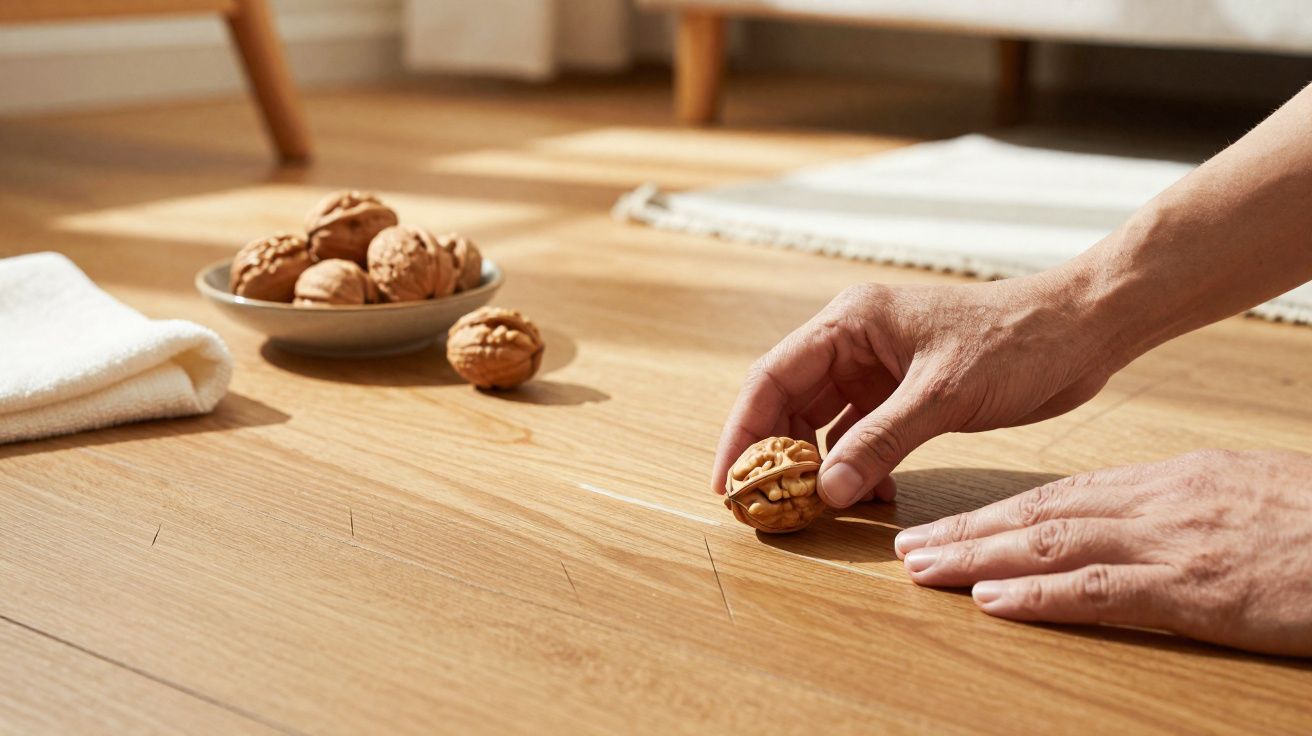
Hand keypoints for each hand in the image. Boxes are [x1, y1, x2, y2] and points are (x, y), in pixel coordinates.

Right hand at [712, 273, 1119, 506]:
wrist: (1081, 331)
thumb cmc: (1014, 342)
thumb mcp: (942, 394)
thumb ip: (880, 442)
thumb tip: (827, 492)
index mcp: (850, 322)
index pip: (772, 378)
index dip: (743, 431)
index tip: (729, 481)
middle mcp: (855, 342)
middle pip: (790, 402)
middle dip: (776, 455)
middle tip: (765, 506)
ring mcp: (880, 369)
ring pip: (825, 423)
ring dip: (819, 466)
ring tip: (814, 509)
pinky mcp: (907, 393)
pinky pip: (863, 435)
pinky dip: (859, 466)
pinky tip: (870, 497)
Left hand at [894, 450, 1311, 655]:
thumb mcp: (1244, 495)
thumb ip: (1183, 506)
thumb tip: (1138, 519)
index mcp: (1168, 481)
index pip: (1062, 493)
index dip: (998, 511)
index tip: (953, 524)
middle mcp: (1157, 503)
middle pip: (1040, 514)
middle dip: (969, 531)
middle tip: (911, 546)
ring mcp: (1173, 544)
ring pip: (1051, 545)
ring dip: (979, 559)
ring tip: (924, 571)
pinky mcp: (1196, 590)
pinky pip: (1100, 591)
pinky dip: (1038, 597)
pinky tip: (992, 601)